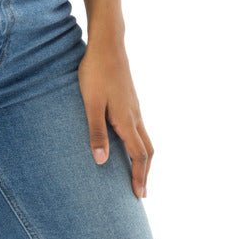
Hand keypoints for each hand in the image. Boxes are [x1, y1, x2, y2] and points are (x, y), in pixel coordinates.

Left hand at [78, 36, 153, 198]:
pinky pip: (139, 126)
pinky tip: (127, 141)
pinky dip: (138, 142)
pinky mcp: (129, 98)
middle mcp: (135, 115)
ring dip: (142, 157)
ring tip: (135, 170)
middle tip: (141, 190)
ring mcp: (134, 106)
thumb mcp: (91, 103)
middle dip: (145, 171)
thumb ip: (96, 132)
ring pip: (145, 137)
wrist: (107, 43)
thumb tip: (101, 162)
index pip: (139, 155)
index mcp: (127, 120)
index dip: (140, 176)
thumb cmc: (95, 72)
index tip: (139, 195)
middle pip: (148, 149)